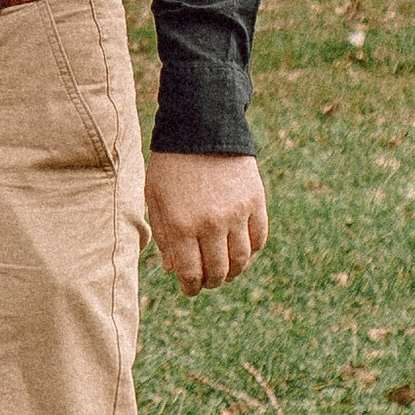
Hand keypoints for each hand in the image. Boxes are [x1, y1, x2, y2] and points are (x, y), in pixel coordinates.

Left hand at [145, 150, 267, 295]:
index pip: (190, 274)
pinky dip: (251, 251)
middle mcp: (210, 223)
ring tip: (226, 270)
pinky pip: (259, 238)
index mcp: (180, 224)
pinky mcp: (255, 201)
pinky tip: (241, 250)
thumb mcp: (155, 197)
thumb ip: (164, 235)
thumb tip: (173, 270)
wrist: (201, 126)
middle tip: (207, 281)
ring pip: (241, 260)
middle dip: (211, 282)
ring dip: (233, 271)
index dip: (190, 287)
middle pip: (218, 271)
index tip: (190, 289)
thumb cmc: (171, 163)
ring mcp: (236, 213)